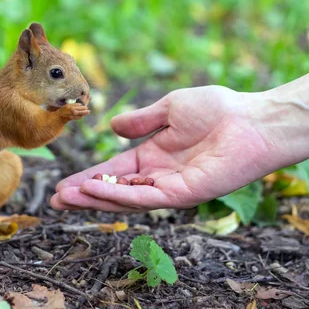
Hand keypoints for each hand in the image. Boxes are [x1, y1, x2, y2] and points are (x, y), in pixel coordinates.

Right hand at [50, 86, 276, 211]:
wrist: (253, 119)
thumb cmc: (218, 109)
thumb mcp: (170, 108)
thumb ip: (141, 121)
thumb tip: (112, 128)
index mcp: (154, 156)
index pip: (113, 173)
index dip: (88, 179)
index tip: (62, 185)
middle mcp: (159, 176)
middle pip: (114, 191)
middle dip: (85, 195)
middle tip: (56, 200)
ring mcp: (171, 188)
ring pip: (126, 199)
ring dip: (96, 199)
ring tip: (67, 198)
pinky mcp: (186, 194)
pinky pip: (147, 198)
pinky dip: (120, 196)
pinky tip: (95, 191)